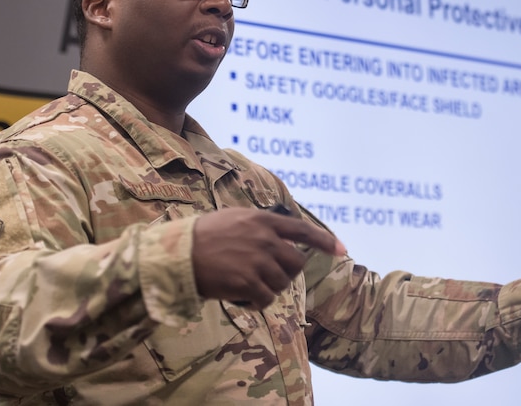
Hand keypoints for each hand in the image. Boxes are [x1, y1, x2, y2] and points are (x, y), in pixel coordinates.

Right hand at [191, 206, 346, 309]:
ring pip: (282, 283)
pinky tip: (244, 296)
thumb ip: (260, 225)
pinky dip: (258, 301)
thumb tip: (280, 235)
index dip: (326, 241)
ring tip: (249, 282)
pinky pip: (267, 299)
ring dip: (269, 287)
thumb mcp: (235, 218)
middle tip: (266, 274)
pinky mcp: (248, 283)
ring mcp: (258, 262)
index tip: (342, 250)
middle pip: (296, 263)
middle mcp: (266, 240)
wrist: (178, 254)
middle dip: (286, 271)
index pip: (303, 231)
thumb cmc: (203, 235)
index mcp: (264, 221)